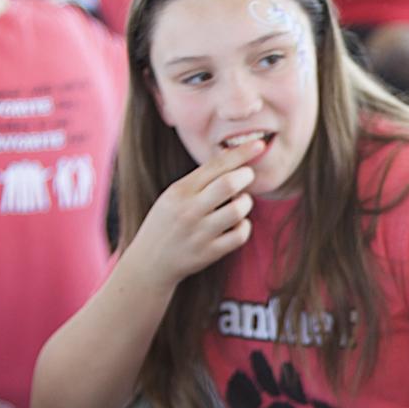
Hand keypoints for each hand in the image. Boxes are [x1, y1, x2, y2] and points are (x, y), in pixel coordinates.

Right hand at [122, 140, 262, 291]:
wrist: (149, 263)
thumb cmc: (166, 223)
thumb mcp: (172, 196)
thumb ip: (199, 181)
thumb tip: (233, 159)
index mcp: (179, 191)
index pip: (215, 166)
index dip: (241, 153)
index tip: (259, 144)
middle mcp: (188, 210)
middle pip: (228, 185)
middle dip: (246, 176)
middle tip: (248, 175)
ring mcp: (199, 233)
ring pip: (238, 209)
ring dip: (246, 202)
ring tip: (240, 202)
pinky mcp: (209, 252)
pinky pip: (240, 235)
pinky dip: (245, 226)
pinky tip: (238, 224)